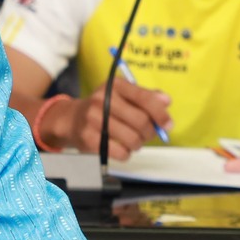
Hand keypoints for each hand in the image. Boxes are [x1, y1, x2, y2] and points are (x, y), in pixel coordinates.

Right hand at [44, 81, 171, 159]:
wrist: (72, 119)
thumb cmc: (104, 107)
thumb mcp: (122, 95)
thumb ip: (145, 97)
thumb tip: (166, 101)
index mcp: (115, 86)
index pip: (144, 98)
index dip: (160, 113)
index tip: (168, 124)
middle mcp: (102, 99)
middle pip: (141, 121)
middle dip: (150, 132)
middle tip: (148, 135)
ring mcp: (94, 119)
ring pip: (132, 139)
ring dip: (138, 144)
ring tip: (134, 141)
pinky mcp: (89, 139)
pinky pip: (120, 152)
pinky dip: (126, 153)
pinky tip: (122, 148)